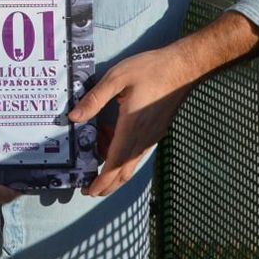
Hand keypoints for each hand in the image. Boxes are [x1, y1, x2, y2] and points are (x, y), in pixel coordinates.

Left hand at [69, 43, 196, 196]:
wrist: (184, 67)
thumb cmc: (151, 69)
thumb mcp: (117, 78)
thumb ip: (94, 99)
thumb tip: (74, 118)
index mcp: (131, 127)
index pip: (114, 164)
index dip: (101, 181)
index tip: (89, 191)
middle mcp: (143, 138)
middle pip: (123, 172)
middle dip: (107, 184)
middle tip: (90, 188)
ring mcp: (152, 136)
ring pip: (131, 163)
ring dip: (113, 167)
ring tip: (95, 151)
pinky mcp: (156, 131)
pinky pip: (137, 151)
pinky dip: (123, 154)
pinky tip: (112, 136)